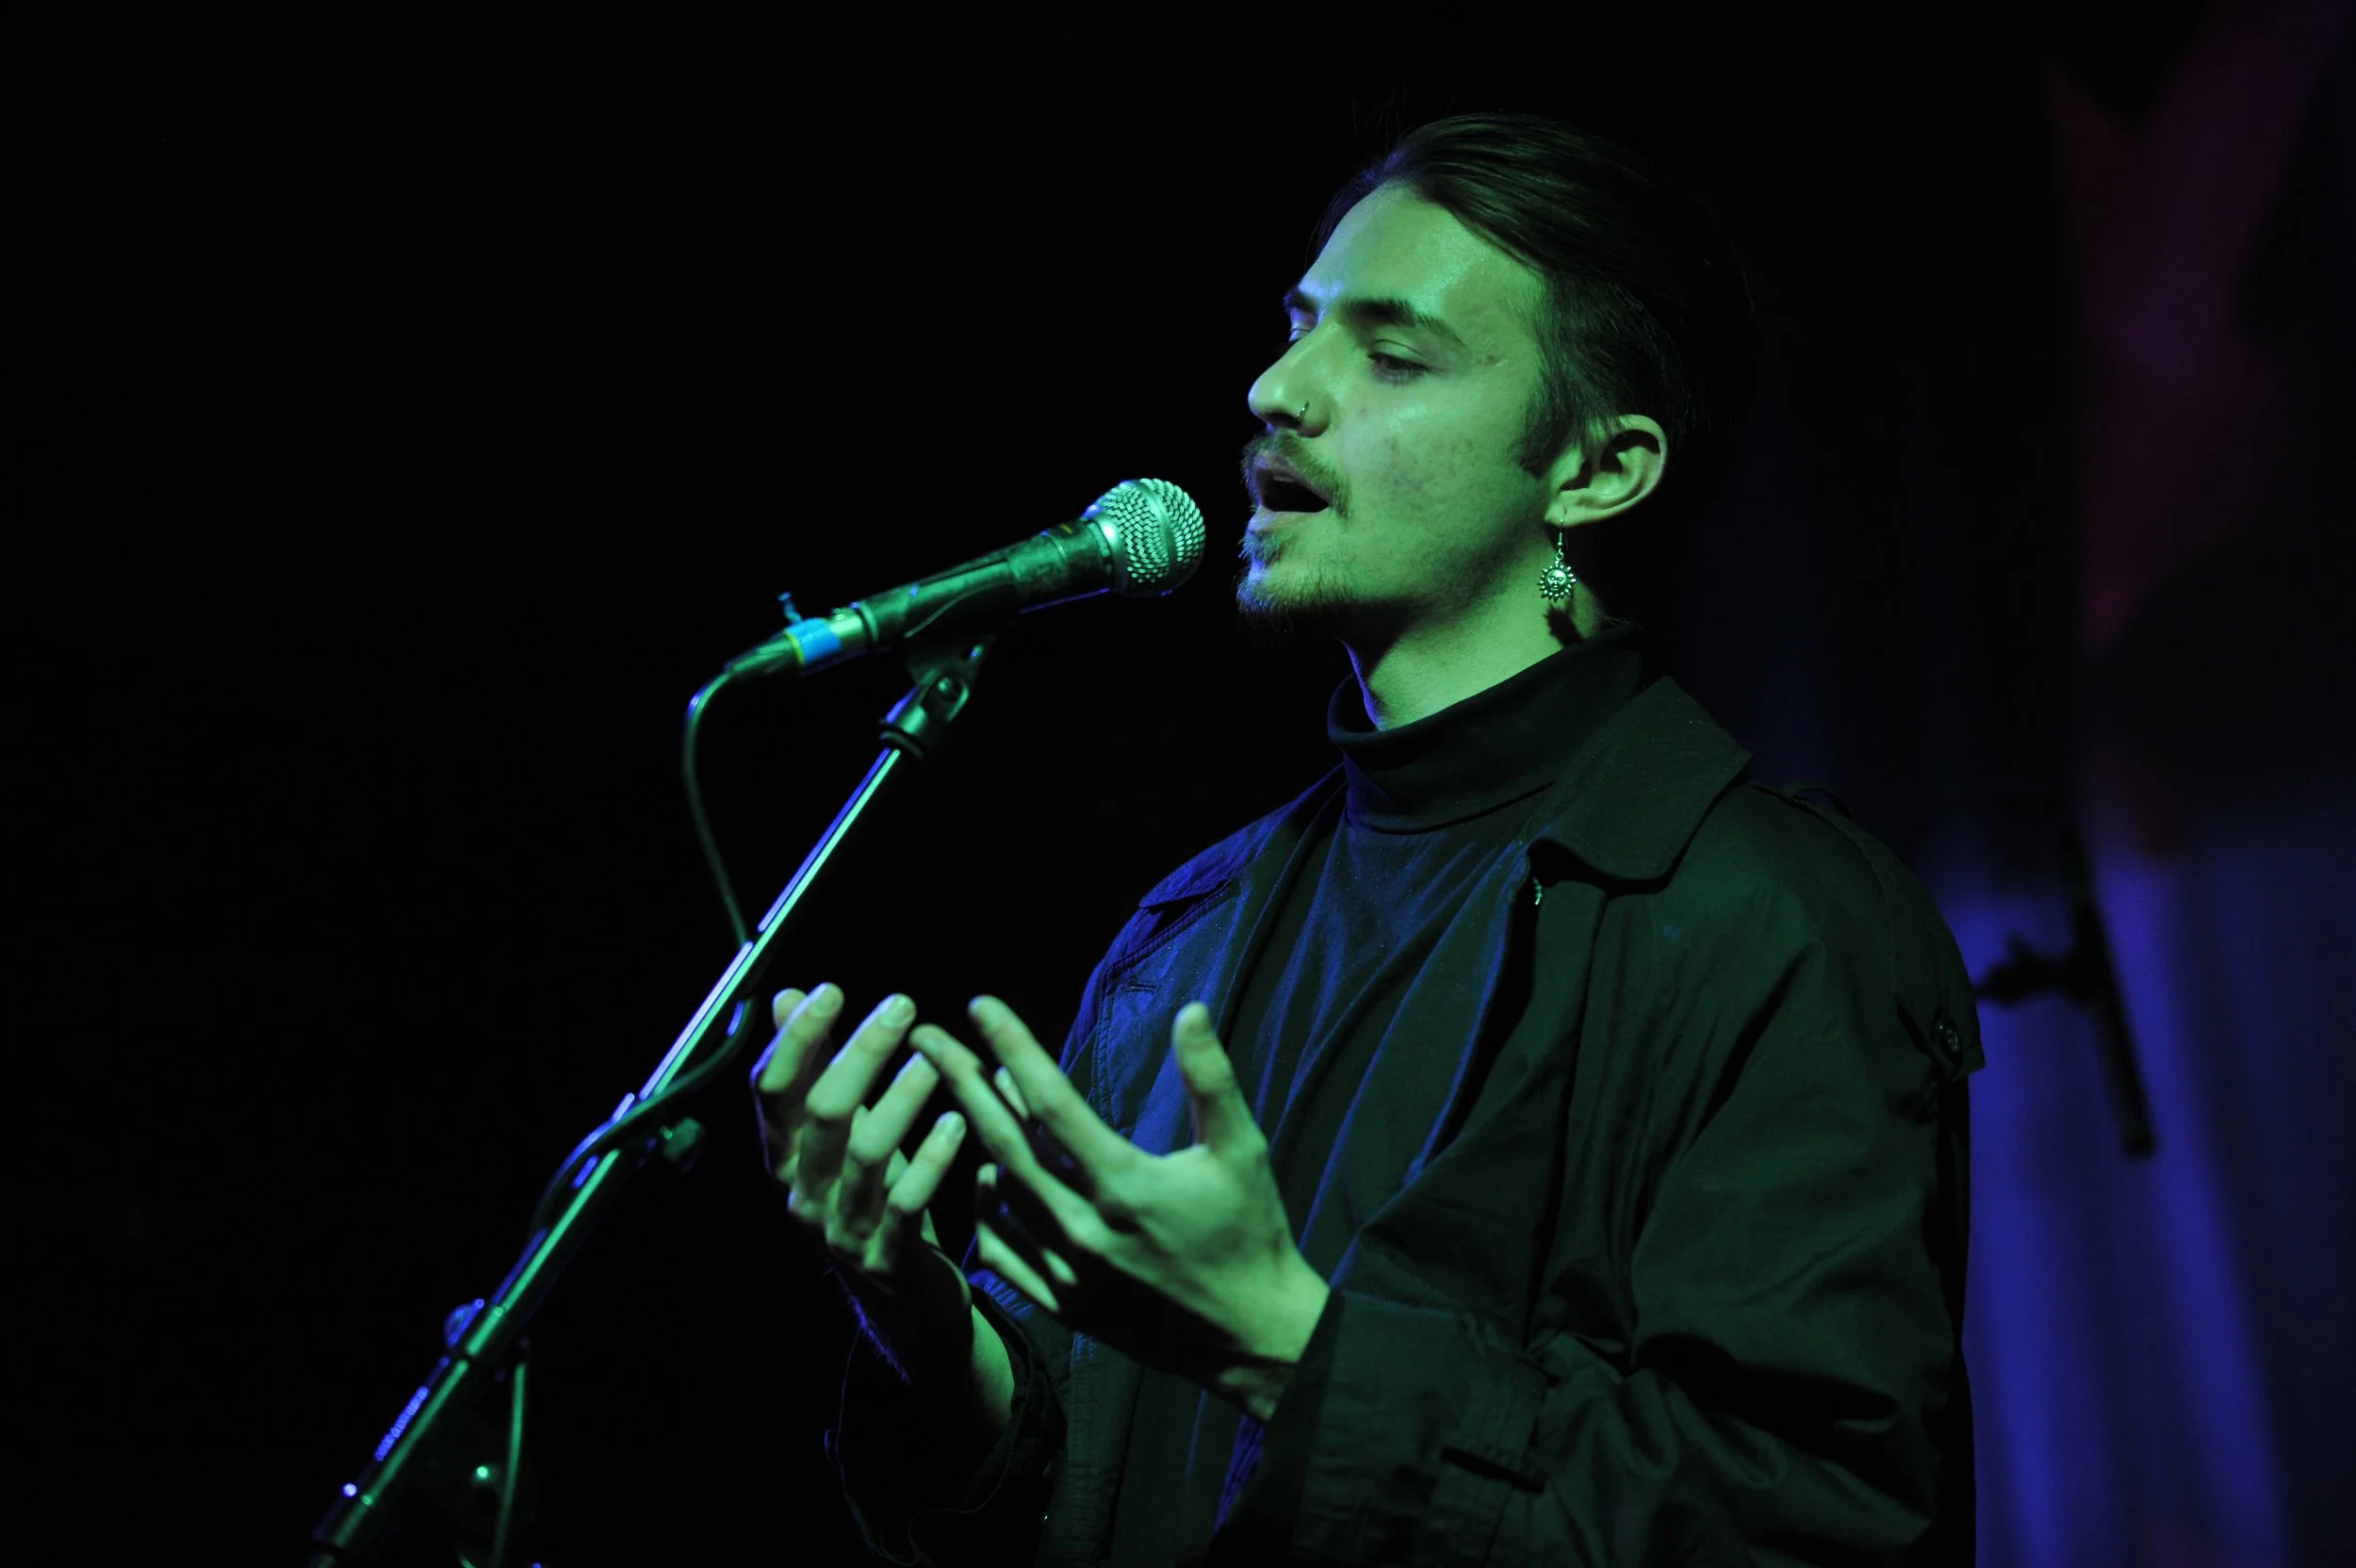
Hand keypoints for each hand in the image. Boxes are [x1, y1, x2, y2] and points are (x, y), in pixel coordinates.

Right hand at [751, 984, 973, 1381]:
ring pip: (864, 1154)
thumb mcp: (844, 1132)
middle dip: (859, 1053)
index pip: (771, 1090)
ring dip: (901, 1099)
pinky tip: (957, 1123)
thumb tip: (788, 995)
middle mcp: (804, 1192)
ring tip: (933, 1060)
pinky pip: (906, 1204)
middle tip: (900, 1006)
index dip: (795, 1039)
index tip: (830, 990)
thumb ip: (816, 1066)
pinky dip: (932, 1160)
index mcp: (786, 1157)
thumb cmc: (876, 1197)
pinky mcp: (887, 1259)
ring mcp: (842, 1229)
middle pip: (820, 1112)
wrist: (906, 1303)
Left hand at [909, 997, 1329, 1420]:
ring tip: (963, 1091)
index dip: (1012, 1047)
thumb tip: (1190, 1010)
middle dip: (961, 1081)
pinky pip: (1001, 1250)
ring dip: (976, 1137)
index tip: (980, 1005)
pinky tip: (983, 1177)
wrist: (1251, 1334)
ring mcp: (1067, 1271)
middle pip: (1003, 1141)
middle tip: (924, 1038)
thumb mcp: (1243, 1150)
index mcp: (1124, 1184)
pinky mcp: (1064, 1303)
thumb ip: (1212, 1080)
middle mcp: (1083, 1227)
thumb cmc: (1249, 1233)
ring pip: (998, 1192)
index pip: (1051, 1101)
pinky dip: (984, 1209)